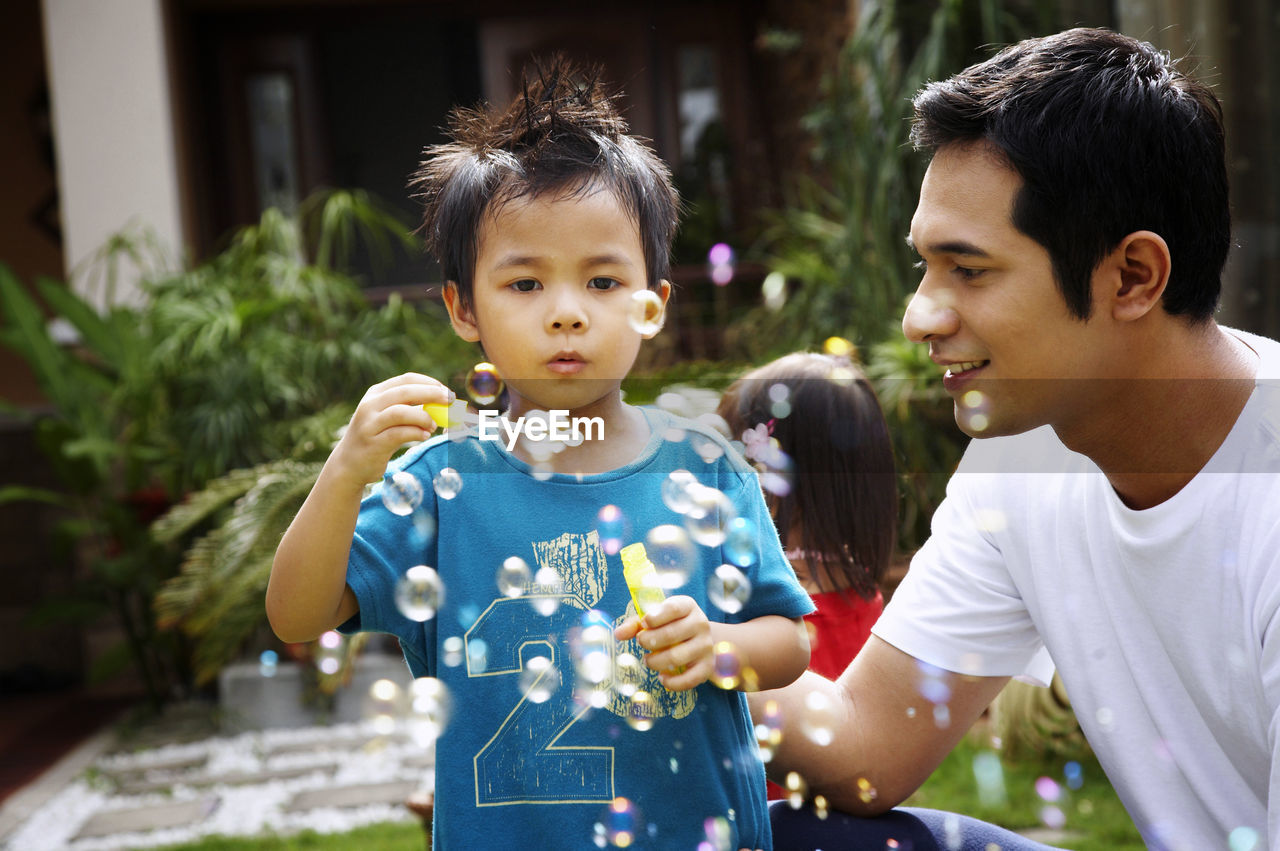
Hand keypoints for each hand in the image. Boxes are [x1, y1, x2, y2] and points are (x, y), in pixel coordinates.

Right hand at [330, 372, 451, 485]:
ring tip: (433, 426)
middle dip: (431, 394)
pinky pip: (398, 434)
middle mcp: (370, 404)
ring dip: (423, 416)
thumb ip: (409, 408)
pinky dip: (416, 433)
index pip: (406, 380)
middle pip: (405, 392)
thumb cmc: (376, 438)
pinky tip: (425, 436)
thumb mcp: (388, 417)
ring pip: (401, 412)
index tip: (446, 392)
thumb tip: (441, 404)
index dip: (429, 383)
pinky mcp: (373, 443)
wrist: (349, 465)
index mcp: (376, 393)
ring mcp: (370, 423)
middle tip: (449, 401)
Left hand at [613, 595, 712, 690]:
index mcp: (687, 606)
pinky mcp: (707, 666)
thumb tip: (618, 633)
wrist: (700, 639)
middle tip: (640, 642)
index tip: (644, 623)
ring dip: (655, 662)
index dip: (655, 617)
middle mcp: (700, 623)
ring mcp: (706, 646)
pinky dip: (672, 682)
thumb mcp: (655, 619)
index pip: (673, 608)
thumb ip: (636, 624)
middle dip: (649, 640)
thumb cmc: (671, 626)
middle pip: (671, 634)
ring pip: (677, 657)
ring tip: (648, 660)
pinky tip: (662, 678)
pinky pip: (689, 679)